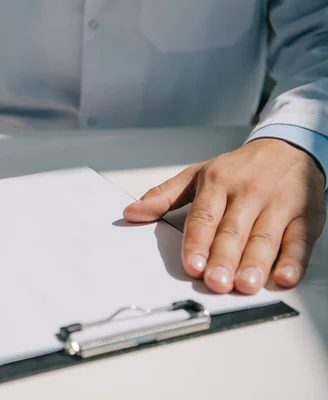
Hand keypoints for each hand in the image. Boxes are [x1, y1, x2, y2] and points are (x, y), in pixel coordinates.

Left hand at [123, 138, 325, 293]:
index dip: (198, 242)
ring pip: (265, 237)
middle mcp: (248, 193)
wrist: (288, 147)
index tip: (192, 265)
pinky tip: (284, 277)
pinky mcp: (305, 215)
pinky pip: (299, 240)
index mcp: (218, 183)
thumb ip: (164, 196)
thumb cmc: (239, 168)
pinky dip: (293, 260)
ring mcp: (279, 204)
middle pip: (234, 230)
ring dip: (255, 263)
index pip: (205, 216)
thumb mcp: (197, 175)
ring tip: (245, 285)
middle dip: (224, 258)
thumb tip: (131, 213)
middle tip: (216, 282)